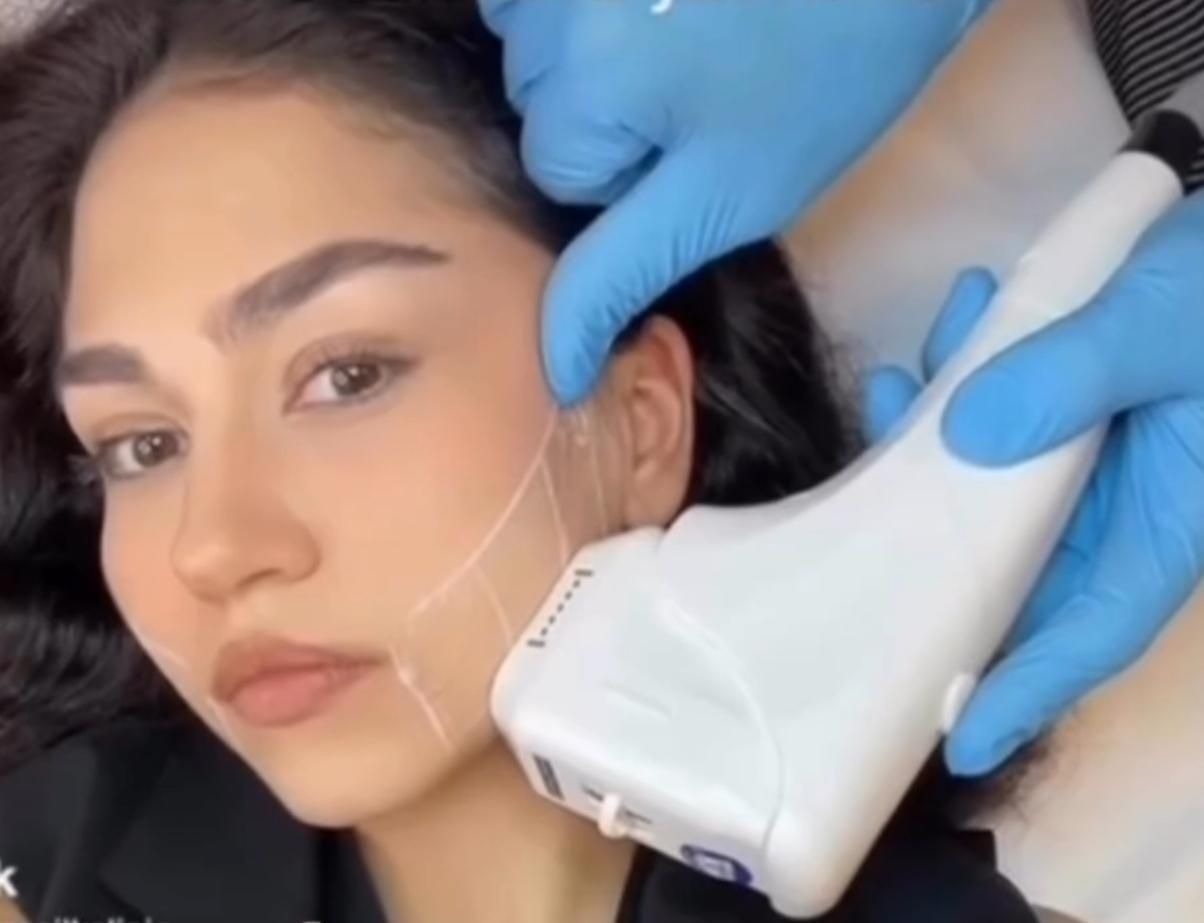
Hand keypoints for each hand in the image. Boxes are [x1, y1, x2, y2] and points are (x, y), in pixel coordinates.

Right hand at [480, 0, 995, 403]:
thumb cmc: (831, 75)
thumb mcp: (732, 194)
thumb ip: (627, 271)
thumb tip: (554, 364)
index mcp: (588, 87)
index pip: (560, 171)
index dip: (633, 170)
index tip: (708, 133)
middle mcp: (552, 6)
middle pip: (540, 102)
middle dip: (609, 109)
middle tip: (707, 77)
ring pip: (537, 40)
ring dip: (595, 46)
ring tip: (686, 21)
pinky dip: (582, 2)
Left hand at [867, 191, 1203, 776]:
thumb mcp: (1165, 325)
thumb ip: (1078, 375)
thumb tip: (966, 434)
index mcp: (1163, 524)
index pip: (1090, 632)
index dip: (1026, 690)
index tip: (960, 743)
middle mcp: (1121, 506)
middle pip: (1010, 564)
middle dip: (928, 539)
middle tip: (858, 512)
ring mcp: (1091, 456)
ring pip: (988, 481)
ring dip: (935, 432)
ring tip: (907, 374)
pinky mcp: (1070, 402)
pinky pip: (1000, 409)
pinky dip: (967, 370)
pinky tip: (967, 309)